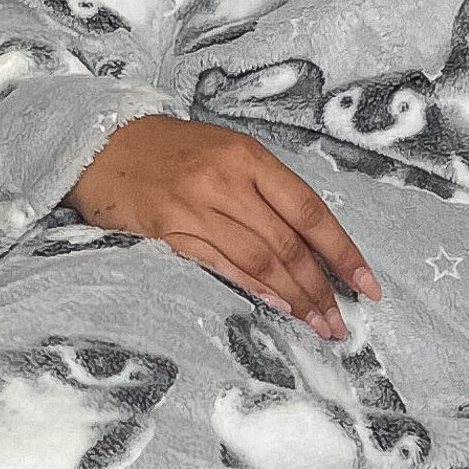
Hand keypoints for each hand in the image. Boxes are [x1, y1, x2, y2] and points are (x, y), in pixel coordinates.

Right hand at [71, 115, 380, 338]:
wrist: (101, 144)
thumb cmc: (171, 153)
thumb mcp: (225, 154)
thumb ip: (264, 193)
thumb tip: (311, 247)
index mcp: (248, 156)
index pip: (309, 210)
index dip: (343, 252)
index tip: (367, 286)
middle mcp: (225, 178)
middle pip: (287, 242)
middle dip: (320, 287)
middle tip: (340, 322)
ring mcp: (195, 204)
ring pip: (258, 259)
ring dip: (293, 297)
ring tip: (316, 324)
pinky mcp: (166, 228)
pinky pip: (218, 264)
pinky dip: (251, 288)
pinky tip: (275, 307)